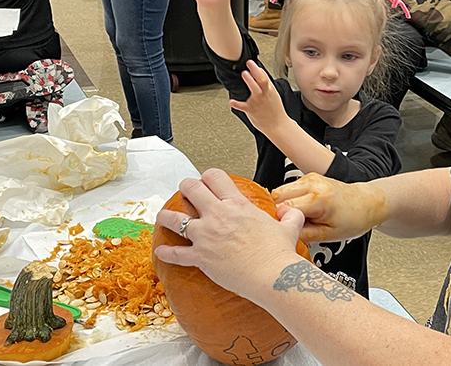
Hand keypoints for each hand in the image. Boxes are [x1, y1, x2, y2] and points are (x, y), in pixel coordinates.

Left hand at [153, 169, 304, 297]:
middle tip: (184, 191)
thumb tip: (289, 213)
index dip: (208, 176)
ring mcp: (206, 236)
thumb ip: (289, 216)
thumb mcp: (289, 228)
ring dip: (166, 216)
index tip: (206, 180)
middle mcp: (218, 215)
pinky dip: (166, 252)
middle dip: (185, 187)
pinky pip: (176, 254)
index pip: (215, 177)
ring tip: (163, 217)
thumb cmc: (279, 254)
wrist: (272, 275)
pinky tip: (161, 251)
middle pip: (191, 189)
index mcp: (237, 205)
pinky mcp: (201, 257)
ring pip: (175, 219)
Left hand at [229, 60, 289, 133]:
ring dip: (249, 81)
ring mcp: (257, 102)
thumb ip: (265, 85)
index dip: (257, 69)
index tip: (251, 63)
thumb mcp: (273, 94)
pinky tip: (232, 101)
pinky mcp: (251, 110)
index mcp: (269, 90)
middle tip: (249, 64)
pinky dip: (236, 103)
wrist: (278, 126)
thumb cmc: (275, 111)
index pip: (264, 76)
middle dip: (255, 71)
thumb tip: (258, 74)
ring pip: (254, 90)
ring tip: (244, 74)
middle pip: (261, 80)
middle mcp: (263, 94)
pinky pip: (242, 106)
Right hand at [272, 173, 389, 242]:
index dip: (279, 221)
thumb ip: (303, 234)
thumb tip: (283, 234)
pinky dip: (287, 200)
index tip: (281, 230)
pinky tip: (297, 210)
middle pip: (277, 196)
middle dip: (276, 212)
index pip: (283, 208)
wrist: (365, 204)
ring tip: (293, 218)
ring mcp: (310, 178)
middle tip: (285, 226)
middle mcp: (313, 184)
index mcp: (319, 199)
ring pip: (279, 191)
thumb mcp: (329, 235)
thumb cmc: (353, 219)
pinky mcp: (309, 177)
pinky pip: (288, 188)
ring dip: (280, 205)